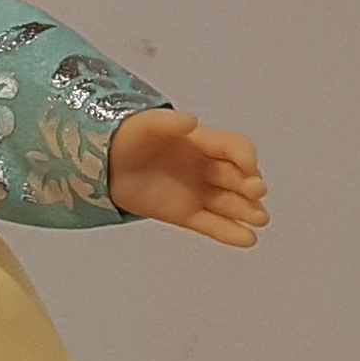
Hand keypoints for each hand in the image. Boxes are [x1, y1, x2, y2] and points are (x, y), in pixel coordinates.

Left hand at [109, 110, 268, 246]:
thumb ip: (168, 122)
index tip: (248, 168)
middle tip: (254, 192)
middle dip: (251, 185)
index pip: (235, 148)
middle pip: (239, 178)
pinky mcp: (184, 214)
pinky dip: (230, 233)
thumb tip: (192, 121)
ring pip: (230, 204)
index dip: (245, 157)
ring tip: (259, 219)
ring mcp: (197, 192)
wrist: (100, 164)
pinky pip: (212, 225)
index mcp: (203, 142)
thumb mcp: (144, 124)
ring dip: (248, 211)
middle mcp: (207, 168)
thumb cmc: (126, 138)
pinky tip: (248, 239)